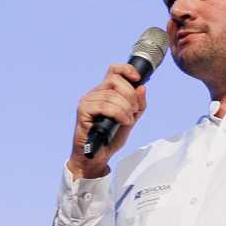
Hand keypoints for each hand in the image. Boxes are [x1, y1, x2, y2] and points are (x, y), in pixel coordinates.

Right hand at [68, 64, 147, 178]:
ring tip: (128, 120)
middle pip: (115, 79)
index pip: (113, 70)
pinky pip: (103, 105)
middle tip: (134, 110)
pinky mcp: (83, 110)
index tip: (137, 78)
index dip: (126, 69)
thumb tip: (142, 88)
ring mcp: (88, 100)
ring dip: (125, 107)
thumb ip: (138, 105)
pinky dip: (117, 113)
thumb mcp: (131, 119)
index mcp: (106, 91)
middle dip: (130, 94)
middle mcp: (95, 92)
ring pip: (110, 94)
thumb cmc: (111, 137)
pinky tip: (122, 121)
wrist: (98, 155)